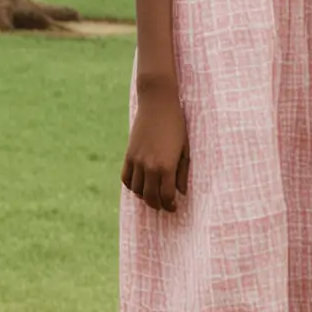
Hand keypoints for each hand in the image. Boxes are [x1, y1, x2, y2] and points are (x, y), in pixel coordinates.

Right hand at [122, 81, 188, 211]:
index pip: (166, 195)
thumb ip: (183, 172)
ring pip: (137, 190)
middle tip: (163, 207)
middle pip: (150, 196)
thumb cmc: (176, 125)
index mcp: (166, 166)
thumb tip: (182, 192)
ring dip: (144, 197)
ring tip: (152, 197)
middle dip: (157, 205)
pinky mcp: (129, 155)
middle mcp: (149, 166)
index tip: (174, 207)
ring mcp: (137, 161)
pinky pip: (126, 178)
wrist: (157, 105)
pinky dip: (132, 186)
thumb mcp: (185, 148)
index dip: (170, 204)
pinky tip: (140, 187)